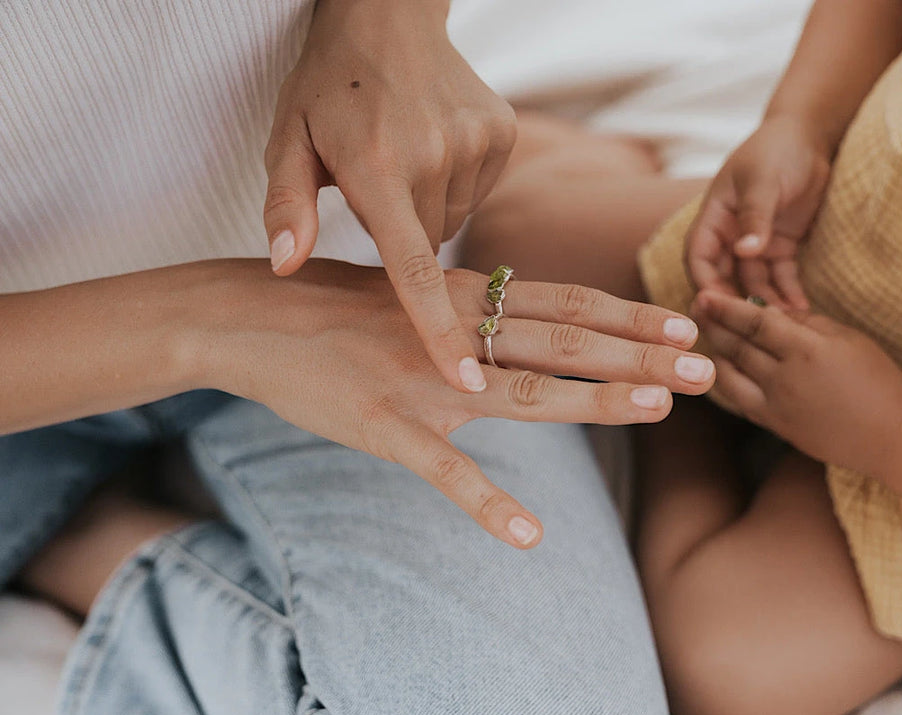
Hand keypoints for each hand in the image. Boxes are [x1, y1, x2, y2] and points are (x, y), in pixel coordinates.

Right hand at [197, 260, 714, 548]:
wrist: (251, 315)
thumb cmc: (333, 302)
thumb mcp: (413, 285)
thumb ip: (471, 302)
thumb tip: (523, 312)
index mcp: (464, 295)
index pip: (564, 302)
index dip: (628, 314)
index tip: (685, 322)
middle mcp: (457, 330)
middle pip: (564, 340)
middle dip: (639, 353)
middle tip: (706, 366)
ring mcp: (424, 380)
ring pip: (522, 392)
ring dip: (592, 400)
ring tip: (653, 408)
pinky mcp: (385, 427)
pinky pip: (444, 472)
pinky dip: (487, 504)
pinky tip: (528, 535)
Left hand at [263, 0, 517, 392]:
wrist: (386, 15)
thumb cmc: (327, 83)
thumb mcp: (287, 137)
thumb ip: (285, 205)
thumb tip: (285, 266)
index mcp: (376, 167)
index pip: (414, 269)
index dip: (439, 331)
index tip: (465, 378)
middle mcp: (435, 156)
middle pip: (429, 247)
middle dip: (402, 235)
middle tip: (376, 188)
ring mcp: (477, 142)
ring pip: (454, 220)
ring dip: (428, 209)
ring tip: (403, 160)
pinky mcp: (503, 132)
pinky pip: (478, 191)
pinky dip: (454, 185)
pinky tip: (431, 148)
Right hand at [685, 116, 830, 309]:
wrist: (809, 135)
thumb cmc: (776, 149)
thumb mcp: (764, 180)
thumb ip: (756, 216)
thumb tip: (746, 252)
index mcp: (714, 217)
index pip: (699, 258)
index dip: (705, 283)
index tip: (717, 307)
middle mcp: (730, 235)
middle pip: (723, 278)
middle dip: (735, 305)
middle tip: (750, 331)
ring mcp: (755, 243)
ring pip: (753, 284)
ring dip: (765, 305)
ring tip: (782, 327)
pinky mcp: (780, 247)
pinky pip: (780, 278)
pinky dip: (788, 294)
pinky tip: (801, 312)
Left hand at [692, 290, 901, 476]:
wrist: (891, 436)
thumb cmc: (878, 380)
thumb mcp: (848, 338)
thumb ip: (806, 323)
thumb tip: (771, 310)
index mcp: (807, 351)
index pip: (756, 323)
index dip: (726, 308)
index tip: (704, 294)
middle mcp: (785, 379)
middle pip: (737, 347)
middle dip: (712, 325)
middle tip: (694, 308)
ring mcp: (777, 406)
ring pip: (730, 375)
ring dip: (714, 352)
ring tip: (705, 334)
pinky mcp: (775, 426)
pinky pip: (739, 399)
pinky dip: (725, 380)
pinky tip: (720, 365)